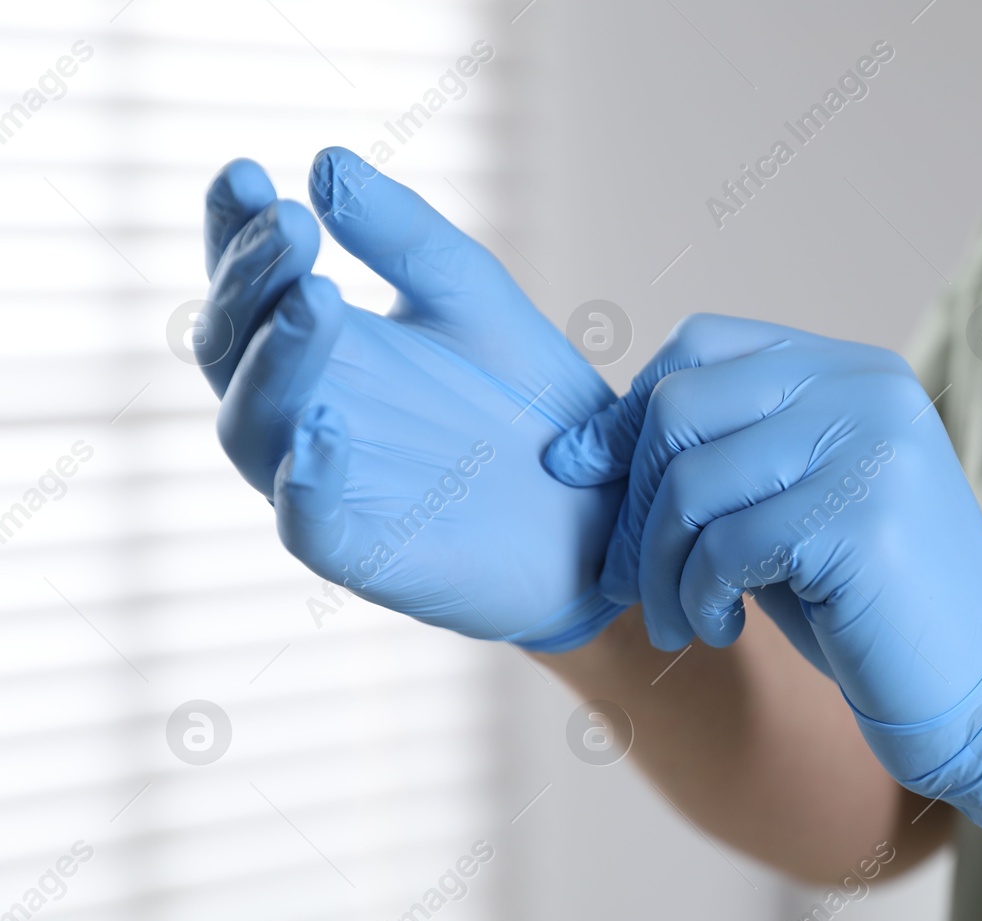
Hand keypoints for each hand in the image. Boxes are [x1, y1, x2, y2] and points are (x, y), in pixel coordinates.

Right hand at [197, 147, 622, 648]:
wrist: (605, 508)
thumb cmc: (528, 405)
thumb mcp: (474, 299)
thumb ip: (407, 238)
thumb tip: (326, 162)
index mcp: (322, 347)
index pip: (252, 282)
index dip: (237, 228)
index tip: (250, 173)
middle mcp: (303, 412)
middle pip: (234, 346)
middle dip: (252, 281)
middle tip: (290, 226)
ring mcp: (326, 486)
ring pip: (255, 426)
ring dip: (277, 360)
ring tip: (316, 297)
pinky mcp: (364, 554)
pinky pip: (311, 523)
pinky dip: (308, 480)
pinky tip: (326, 428)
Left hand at [546, 314, 981, 905]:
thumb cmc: (869, 607)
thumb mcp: (786, 511)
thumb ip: (718, 461)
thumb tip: (586, 446)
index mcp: (852, 372)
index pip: (702, 345)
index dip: (629, 410)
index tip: (582, 469)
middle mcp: (867, 389)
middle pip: (682, 406)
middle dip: (635, 504)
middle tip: (630, 581)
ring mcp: (871, 447)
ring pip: (693, 482)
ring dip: (660, 565)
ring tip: (679, 620)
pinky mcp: (864, 517)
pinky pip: (726, 545)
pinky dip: (700, 596)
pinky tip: (721, 629)